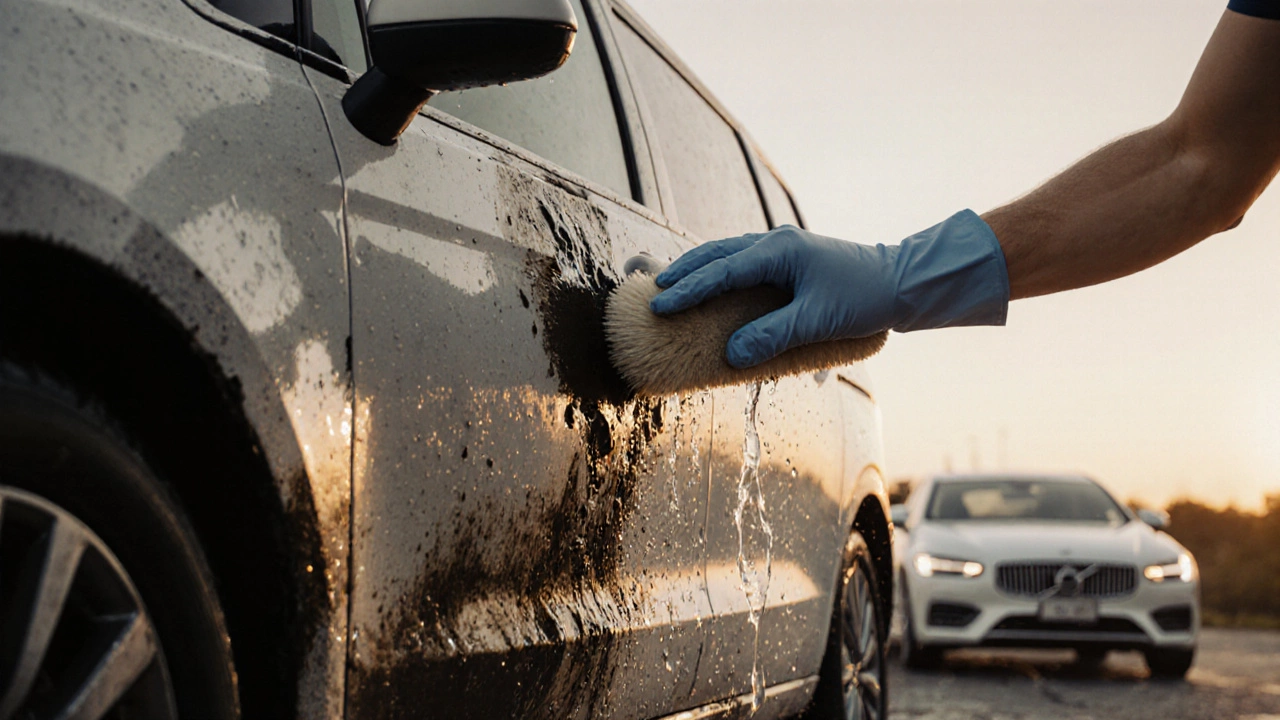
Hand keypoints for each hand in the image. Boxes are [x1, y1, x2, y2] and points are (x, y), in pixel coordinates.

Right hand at [650, 211, 1009, 367]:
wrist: (901, 281)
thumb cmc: (864, 298)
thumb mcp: (819, 321)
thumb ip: (773, 337)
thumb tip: (731, 356)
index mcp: (780, 251)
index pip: (723, 270)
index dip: (690, 290)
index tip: (660, 306)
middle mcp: (776, 242)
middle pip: (717, 253)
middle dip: (684, 272)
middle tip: (653, 292)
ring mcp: (782, 248)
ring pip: (727, 252)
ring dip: (699, 268)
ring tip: (671, 285)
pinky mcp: (788, 259)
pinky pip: (742, 261)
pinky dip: (719, 270)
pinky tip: (710, 284)